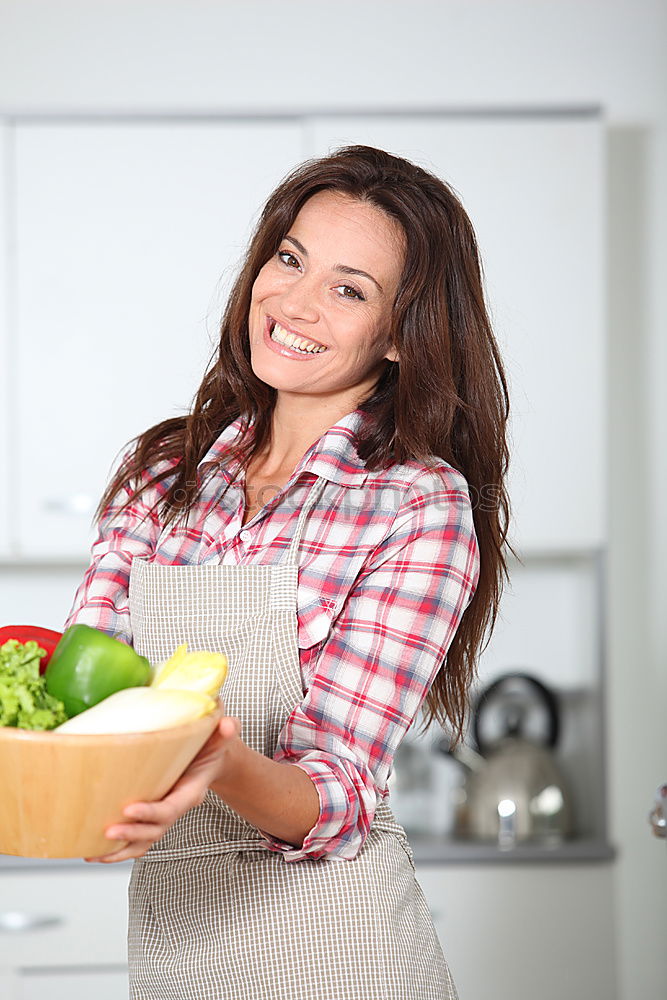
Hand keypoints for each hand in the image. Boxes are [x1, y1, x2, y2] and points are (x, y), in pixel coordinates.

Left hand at [84, 713, 241, 863]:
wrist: (212, 758)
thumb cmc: (213, 745)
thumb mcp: (221, 737)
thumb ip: (226, 732)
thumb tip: (228, 724)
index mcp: (191, 791)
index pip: (171, 807)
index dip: (151, 812)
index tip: (129, 809)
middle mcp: (177, 806)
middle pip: (155, 829)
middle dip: (132, 833)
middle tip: (109, 831)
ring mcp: (164, 814)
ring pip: (144, 841)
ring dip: (120, 850)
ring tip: (93, 852)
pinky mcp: (152, 815)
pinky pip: (136, 839)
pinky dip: (116, 850)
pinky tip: (93, 852)